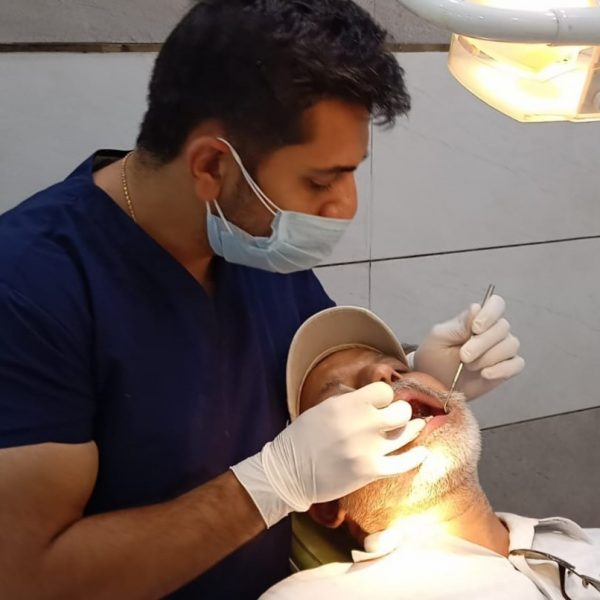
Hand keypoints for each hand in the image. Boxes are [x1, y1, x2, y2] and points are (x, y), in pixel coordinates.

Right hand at [231, 382, 427, 527]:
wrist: (289, 472)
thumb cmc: (303, 437)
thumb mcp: (324, 408)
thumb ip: (350, 402)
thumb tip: (375, 398)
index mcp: (348, 404)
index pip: (385, 391)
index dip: (383, 397)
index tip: (379, 404)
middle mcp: (362, 424)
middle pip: (401, 411)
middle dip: (400, 412)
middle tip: (394, 417)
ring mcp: (369, 449)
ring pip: (406, 434)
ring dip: (412, 429)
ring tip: (417, 427)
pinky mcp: (371, 472)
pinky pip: (404, 464)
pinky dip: (416, 457)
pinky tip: (423, 453)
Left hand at [413, 294, 524, 399]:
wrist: (434, 384)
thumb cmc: (434, 357)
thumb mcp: (440, 338)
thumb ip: (459, 324)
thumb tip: (477, 308)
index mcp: (476, 319)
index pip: (496, 304)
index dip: (490, 314)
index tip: (476, 328)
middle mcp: (493, 332)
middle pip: (502, 328)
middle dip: (482, 343)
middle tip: (464, 356)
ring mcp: (502, 350)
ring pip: (510, 346)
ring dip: (488, 358)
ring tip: (469, 366)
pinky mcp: (506, 368)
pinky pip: (516, 365)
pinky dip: (501, 370)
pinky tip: (485, 374)